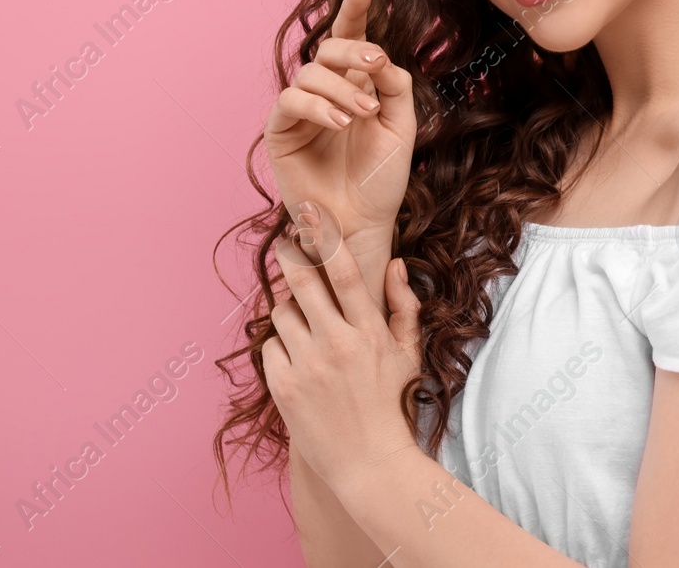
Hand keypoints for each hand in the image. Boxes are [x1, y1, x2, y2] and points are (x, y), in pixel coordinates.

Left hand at [263, 208, 423, 489]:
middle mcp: (336, 343)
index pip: (345, 271)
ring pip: (282, 312)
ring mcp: (307, 366)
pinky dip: (280, 346)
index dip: (325, 236)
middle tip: (284, 243)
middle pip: (302, 280)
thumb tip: (395, 263)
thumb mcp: (408, 353)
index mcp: (368, 331)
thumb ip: (404, 305)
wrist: (370, 464)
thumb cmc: (392, 404)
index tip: (310, 214)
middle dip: (288, 254)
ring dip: (289, 309)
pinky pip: (270, 347)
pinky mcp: (283, 387)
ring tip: (304, 324)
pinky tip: (297, 360)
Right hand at [264, 0, 415, 247]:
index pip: (350, 40)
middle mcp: (325, 91)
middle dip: (354, 51)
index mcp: (355, 85)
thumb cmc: (382, 178)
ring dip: (340, 87)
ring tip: (364, 113)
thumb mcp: (401, 127)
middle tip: (377, 67)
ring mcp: (300, 110)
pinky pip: (291, 101)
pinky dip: (319, 106)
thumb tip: (381, 59)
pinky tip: (342, 121)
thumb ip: (395, 87)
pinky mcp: (280, 131)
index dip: (353, 13)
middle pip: (329, 49)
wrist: (363, 222)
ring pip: (310, 72)